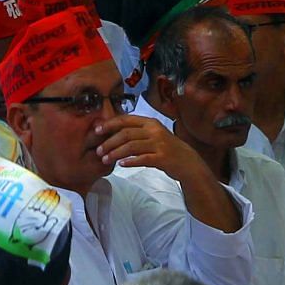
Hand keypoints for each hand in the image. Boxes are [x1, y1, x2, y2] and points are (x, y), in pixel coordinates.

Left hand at [93, 113, 237, 227]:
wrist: (188, 162)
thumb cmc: (166, 148)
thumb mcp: (153, 135)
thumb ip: (137, 132)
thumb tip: (113, 133)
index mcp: (150, 122)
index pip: (126, 120)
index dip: (110, 124)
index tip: (97, 131)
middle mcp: (154, 130)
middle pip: (126, 133)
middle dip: (109, 142)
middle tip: (98, 150)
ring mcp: (159, 144)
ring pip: (132, 146)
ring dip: (116, 153)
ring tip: (105, 159)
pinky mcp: (162, 158)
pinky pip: (143, 159)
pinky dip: (130, 161)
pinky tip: (121, 165)